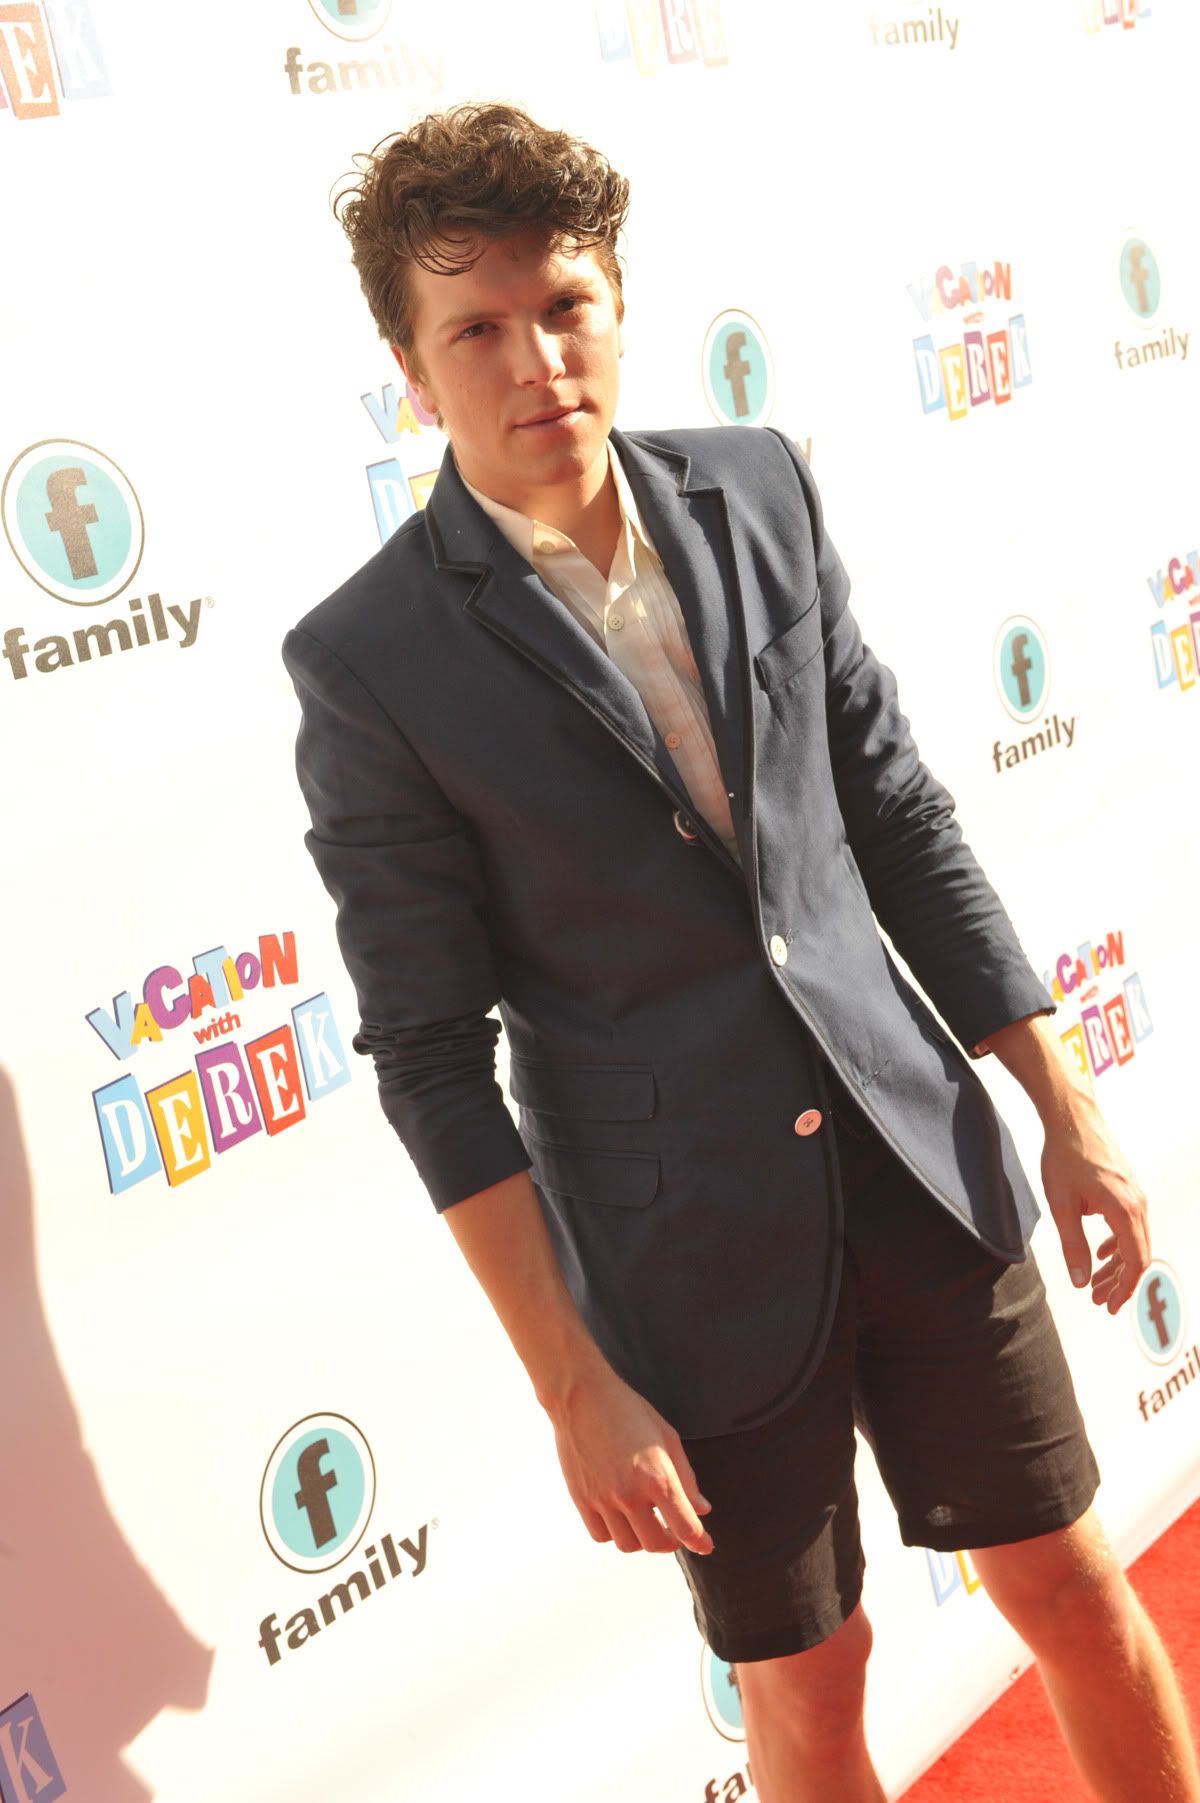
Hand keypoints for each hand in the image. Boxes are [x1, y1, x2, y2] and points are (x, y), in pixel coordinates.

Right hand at [547, 1363, 714, 1555]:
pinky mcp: (582, 1500)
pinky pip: (601, 1535)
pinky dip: (614, 1533)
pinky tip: (620, 1515)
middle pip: (656, 1543)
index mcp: (658, 1478)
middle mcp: (630, 1495)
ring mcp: (603, 1500)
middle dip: (670, 1541)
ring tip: (645, 1520)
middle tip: (673, 1530)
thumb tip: (701, 1509)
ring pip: (628, 1544)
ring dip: (642, 1538)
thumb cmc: (628, 1410)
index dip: (700, 1542)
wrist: (581, 1397)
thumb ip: (686, 1478)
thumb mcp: (667, 1437)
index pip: (685, 1528)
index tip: (705, 1545)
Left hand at [1040, 1097, 1150, 1313]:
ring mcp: (1135, 1195)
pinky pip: (1130, 1225)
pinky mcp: (1127, 1188)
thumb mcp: (1062, 1205)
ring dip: (1117, 1264)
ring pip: (1134, 1240)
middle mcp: (1138, 1204)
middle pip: (1138, 1255)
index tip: (1108, 1306)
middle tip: (1099, 1301)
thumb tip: (1080, 1280)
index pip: (1135, 1261)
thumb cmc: (1065, 1156)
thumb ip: (1073, 1245)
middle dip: (1120, 1282)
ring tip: (1096, 1283)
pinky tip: (1101, 1253)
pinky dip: (1118, 1244)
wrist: (1073, 1118)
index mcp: (1125, 1210)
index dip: (1124, 1289)